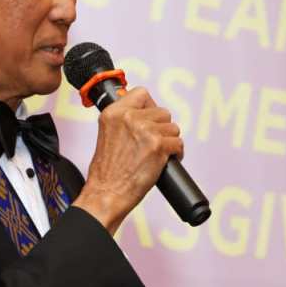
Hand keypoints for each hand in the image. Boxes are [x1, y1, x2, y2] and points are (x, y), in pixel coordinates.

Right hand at [72, 87, 182, 232]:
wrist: (107, 193)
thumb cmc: (107, 171)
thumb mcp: (107, 134)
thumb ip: (123, 120)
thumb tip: (144, 112)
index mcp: (113, 113)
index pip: (142, 93)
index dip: (150, 107)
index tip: (150, 118)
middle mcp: (129, 118)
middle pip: (163, 112)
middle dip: (161, 128)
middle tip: (152, 143)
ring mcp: (145, 131)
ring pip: (173, 128)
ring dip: (169, 141)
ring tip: (156, 154)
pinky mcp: (158, 146)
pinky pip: (179, 144)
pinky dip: (176, 154)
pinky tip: (164, 161)